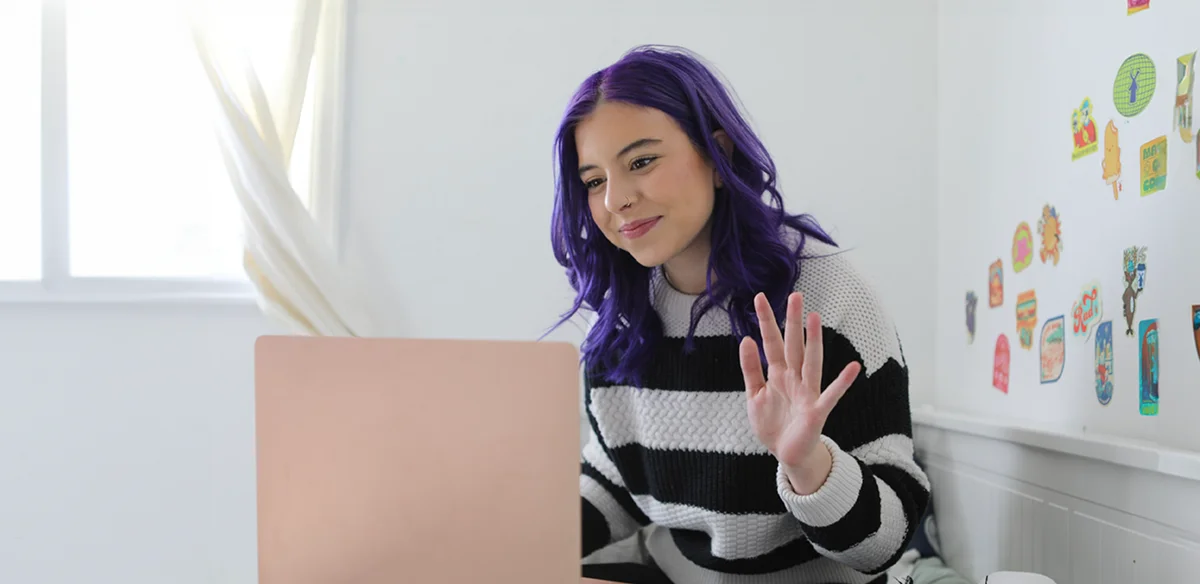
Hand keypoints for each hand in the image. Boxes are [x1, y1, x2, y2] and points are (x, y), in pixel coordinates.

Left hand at [740, 292, 860, 493]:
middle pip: (793, 345)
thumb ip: (750, 369)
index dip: (765, 321)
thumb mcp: (754, 395)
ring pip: (811, 362)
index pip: (770, 342)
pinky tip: (854, 368)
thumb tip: (746, 339)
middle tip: (795, 295)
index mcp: (777, 374)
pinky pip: (832, 395)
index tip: (759, 298)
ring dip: (814, 341)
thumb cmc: (773, 423)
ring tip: (815, 318)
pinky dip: (843, 382)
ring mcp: (808, 392)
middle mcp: (794, 378)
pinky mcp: (817, 411)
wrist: (786, 454)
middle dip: (792, 322)